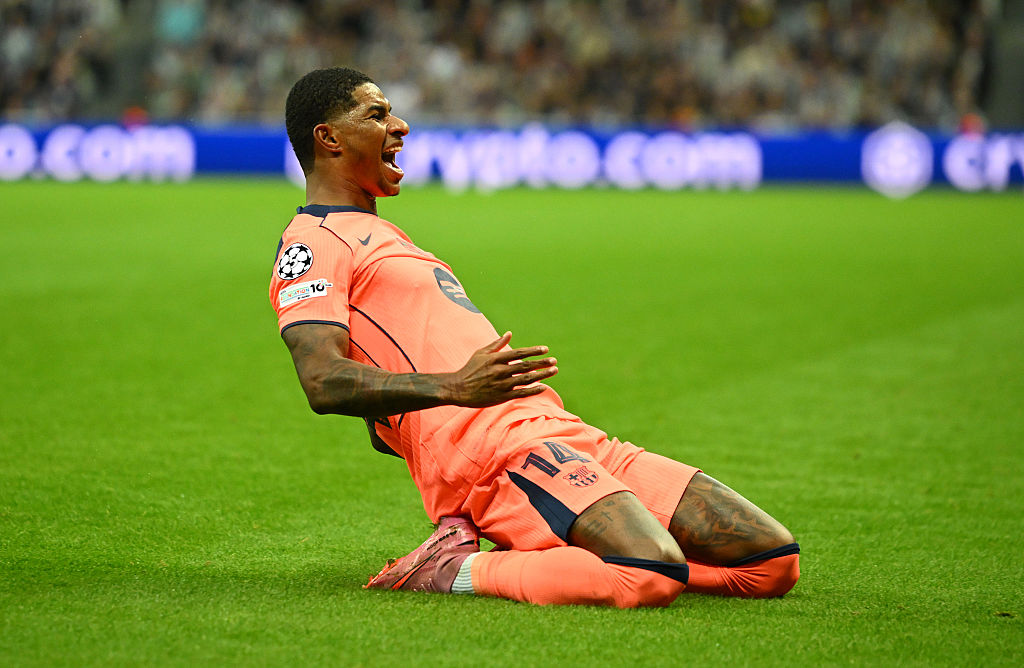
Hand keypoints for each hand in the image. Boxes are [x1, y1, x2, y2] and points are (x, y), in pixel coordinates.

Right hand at [443, 332, 557, 407]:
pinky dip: (533, 390)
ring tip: (553, 371)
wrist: (457, 389)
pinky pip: (521, 393)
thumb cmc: (470, 369)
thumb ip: (497, 344)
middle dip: (542, 363)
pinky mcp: (501, 397)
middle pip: (526, 366)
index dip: (533, 351)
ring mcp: (501, 385)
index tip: (545, 349)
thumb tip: (509, 333)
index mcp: (495, 359)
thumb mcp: (481, 353)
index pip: (519, 353)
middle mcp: (500, 371)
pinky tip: (543, 387)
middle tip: (554, 361)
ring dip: (542, 375)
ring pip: (526, 379)